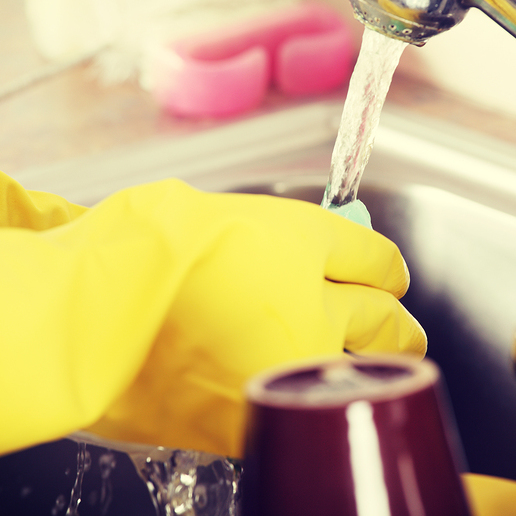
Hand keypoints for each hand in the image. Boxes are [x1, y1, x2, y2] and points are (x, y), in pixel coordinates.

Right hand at [85, 180, 425, 456]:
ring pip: (361, 370)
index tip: (388, 275)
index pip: (374, 255)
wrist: (85, 311)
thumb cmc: (139, 249)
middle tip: (399, 326)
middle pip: (385, 318)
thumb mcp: (212, 217)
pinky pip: (304, 402)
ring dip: (371, 364)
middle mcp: (310, 304)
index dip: (386, 266)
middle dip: (397, 323)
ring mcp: (291, 364)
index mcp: (298, 240)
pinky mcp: (260, 414)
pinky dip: (308, 391)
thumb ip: (264, 240)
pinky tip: (301, 385)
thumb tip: (295, 255)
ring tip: (371, 364)